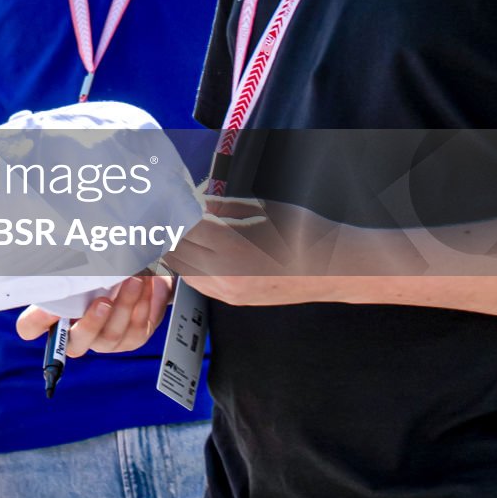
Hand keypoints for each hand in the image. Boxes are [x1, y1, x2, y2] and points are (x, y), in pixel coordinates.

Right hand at [15, 272, 171, 354]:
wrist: (137, 273)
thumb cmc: (101, 268)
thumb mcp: (82, 265)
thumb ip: (69, 266)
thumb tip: (59, 251)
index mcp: (54, 316)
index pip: (30, 328)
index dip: (35, 321)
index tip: (48, 307)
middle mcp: (77, 334)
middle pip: (74, 345)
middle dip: (91, 324)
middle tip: (103, 301)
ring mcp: (104, 341)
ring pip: (112, 333)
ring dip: (125, 304)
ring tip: (134, 279)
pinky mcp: (131, 340)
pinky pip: (136, 328)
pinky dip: (142, 304)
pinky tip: (145, 286)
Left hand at [165, 194, 341, 304]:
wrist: (333, 267)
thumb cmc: (301, 231)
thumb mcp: (258, 208)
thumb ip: (219, 206)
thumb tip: (191, 200)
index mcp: (229, 245)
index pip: (180, 226)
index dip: (169, 210)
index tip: (163, 197)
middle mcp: (223, 274)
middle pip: (175, 249)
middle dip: (168, 228)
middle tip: (163, 211)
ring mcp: (227, 292)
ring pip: (181, 269)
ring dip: (176, 248)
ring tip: (176, 228)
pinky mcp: (232, 300)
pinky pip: (196, 283)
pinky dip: (188, 265)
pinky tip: (194, 249)